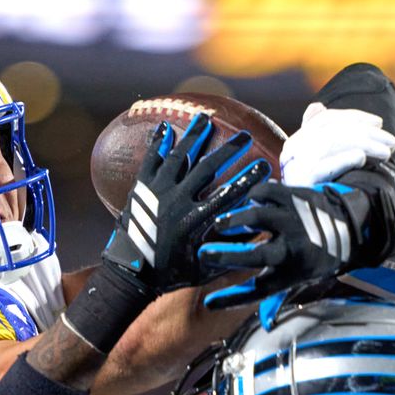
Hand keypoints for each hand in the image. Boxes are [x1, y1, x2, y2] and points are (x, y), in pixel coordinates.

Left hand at [103, 113, 269, 292]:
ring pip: (178, 156)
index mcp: (195, 221)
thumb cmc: (170, 274)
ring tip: (206, 118)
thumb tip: (257, 237)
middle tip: (245, 136)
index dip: (249, 178)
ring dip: (194, 136)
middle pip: (208, 167)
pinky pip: (150, 160)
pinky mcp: (140, 189)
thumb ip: (230, 251)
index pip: (229, 193)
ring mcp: (157, 192)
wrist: (130, 275)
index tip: (264, 164)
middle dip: (229, 150)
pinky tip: (165, 127)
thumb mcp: (205, 268)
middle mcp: (177, 201)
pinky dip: (158, 142)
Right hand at [197, 179, 374, 308]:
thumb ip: (275, 298)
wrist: (350, 225)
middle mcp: (292, 249)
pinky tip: (243, 202)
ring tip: (219, 224)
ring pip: (260, 218)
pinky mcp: (294, 197)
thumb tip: (262, 323)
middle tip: (205, 254)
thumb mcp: (298, 279)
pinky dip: (251, 196)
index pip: (258, 291)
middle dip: (229, 256)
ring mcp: (293, 220)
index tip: (209, 303)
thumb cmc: (314, 257)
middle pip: (258, 256)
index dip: (233, 299)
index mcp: (291, 273)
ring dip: (235, 221)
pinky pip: (266, 193)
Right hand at [280, 102, 394, 186]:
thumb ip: (320, 136)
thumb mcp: (317, 160)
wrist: (306, 226)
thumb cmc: (318, 191)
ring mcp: (294, 168)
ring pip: (330, 144)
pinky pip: (324, 167)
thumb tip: (317, 107)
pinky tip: (362, 158)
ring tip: (386, 152)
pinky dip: (344, 159)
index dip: (354, 117)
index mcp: (295, 143)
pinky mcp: (301, 185)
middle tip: (391, 141)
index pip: (325, 120)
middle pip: (331, 131)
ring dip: (364, 144)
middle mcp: (291, 153)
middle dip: (365, 132)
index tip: (378, 122)